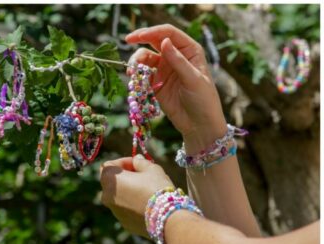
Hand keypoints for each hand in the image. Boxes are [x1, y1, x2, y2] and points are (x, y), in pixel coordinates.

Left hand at [99, 155, 174, 235]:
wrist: (166, 217)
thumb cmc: (157, 188)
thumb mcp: (151, 169)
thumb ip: (140, 162)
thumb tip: (136, 159)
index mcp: (109, 180)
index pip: (109, 165)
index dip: (124, 162)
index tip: (137, 163)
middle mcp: (106, 196)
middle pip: (112, 182)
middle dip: (125, 176)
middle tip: (141, 175)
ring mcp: (114, 211)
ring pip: (118, 196)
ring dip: (128, 191)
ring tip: (146, 190)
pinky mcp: (123, 222)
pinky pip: (125, 209)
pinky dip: (132, 204)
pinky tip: (147, 204)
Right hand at [125, 24, 226, 151]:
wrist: (198, 124)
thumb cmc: (203, 99)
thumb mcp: (192, 78)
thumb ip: (177, 60)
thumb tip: (164, 41)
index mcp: (189, 50)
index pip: (168, 34)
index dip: (152, 32)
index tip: (137, 36)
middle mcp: (175, 56)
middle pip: (154, 41)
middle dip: (140, 40)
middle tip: (127, 40)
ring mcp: (164, 69)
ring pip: (145, 58)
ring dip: (136, 62)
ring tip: (131, 72)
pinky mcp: (156, 83)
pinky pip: (142, 75)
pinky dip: (136, 76)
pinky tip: (134, 81)